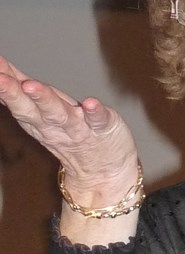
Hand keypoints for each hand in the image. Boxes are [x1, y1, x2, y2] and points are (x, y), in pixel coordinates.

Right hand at [0, 55, 138, 198]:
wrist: (104, 173)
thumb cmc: (71, 136)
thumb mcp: (41, 114)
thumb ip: (22, 92)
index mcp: (37, 119)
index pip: (16, 100)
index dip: (3, 85)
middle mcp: (53, 124)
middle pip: (30, 110)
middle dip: (13, 95)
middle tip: (0, 80)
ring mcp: (78, 128)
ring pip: (58, 114)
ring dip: (45, 100)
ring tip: (31, 86)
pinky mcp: (103, 129)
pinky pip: (98, 120)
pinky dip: (94, 112)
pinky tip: (90, 102)